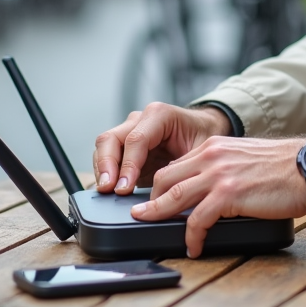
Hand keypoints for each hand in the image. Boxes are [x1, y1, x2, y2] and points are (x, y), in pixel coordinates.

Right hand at [93, 103, 231, 193]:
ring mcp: (129, 131)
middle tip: (108, 189)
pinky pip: (107, 157)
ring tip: (105, 192)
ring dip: (102, 170)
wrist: (203, 129)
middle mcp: (140, 120)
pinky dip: (105, 173)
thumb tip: (167, 191)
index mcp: (160, 115)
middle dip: (106, 166)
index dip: (128, 165)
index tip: (124, 188)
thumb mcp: (201, 150)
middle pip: (111, 139)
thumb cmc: (203, 136)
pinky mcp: (125, 146)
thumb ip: (184, 166)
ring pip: (104, 146)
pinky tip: (108, 190)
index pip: (135, 139)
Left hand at [131, 136, 305, 257]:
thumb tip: (208, 189)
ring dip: (158, 215)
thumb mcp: (244, 157)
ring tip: (149, 226)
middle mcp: (211, 157)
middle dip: (151, 199)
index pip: (176, 165)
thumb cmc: (283, 168)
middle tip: (143, 213)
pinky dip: (191, 236)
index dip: (160, 184)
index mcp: (214, 147)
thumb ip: (223, 168)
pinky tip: (194, 246)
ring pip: (174, 197)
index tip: (152, 197)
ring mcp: (218, 175)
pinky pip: (197, 219)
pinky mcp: (228, 195)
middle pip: (165, 178)